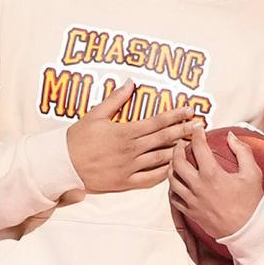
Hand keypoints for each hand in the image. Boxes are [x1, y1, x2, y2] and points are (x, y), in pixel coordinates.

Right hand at [67, 79, 201, 192]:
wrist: (63, 164)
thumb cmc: (77, 138)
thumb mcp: (95, 114)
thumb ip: (115, 99)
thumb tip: (130, 82)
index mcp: (126, 131)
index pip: (157, 121)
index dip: (175, 115)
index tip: (190, 110)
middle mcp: (131, 149)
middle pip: (164, 139)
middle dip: (184, 130)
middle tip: (200, 126)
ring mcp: (130, 167)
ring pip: (161, 158)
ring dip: (178, 150)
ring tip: (193, 144)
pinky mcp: (125, 182)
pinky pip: (150, 179)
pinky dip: (164, 173)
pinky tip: (174, 167)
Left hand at [169, 130, 263, 240]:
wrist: (247, 231)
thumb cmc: (251, 203)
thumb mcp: (253, 173)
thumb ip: (242, 151)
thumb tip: (231, 136)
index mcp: (212, 174)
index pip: (198, 147)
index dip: (197, 134)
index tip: (198, 128)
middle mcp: (197, 186)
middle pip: (178, 162)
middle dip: (177, 148)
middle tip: (182, 142)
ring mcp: (192, 201)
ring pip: (172, 179)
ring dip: (172, 166)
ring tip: (176, 160)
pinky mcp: (190, 212)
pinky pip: (174, 197)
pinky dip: (173, 187)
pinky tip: (177, 182)